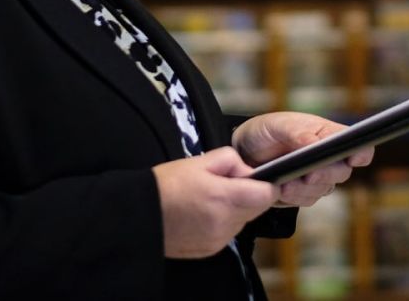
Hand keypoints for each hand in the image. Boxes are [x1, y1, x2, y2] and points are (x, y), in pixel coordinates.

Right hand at [152, 147, 278, 258]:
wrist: (141, 215)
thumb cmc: (167, 185)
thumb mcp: (200, 161)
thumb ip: (232, 160)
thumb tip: (248, 170)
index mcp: (225, 197)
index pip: (268, 194)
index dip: (266, 183)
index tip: (256, 178)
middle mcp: (226, 222)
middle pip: (258, 208)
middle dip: (250, 195)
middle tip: (226, 184)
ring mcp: (219, 239)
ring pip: (244, 221)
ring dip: (236, 210)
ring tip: (211, 199)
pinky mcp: (212, 249)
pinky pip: (230, 232)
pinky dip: (224, 222)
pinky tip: (204, 213)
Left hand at [232, 111, 372, 207]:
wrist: (245, 151)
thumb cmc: (268, 131)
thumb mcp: (279, 125)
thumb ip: (298, 133)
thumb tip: (314, 144)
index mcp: (331, 136)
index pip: (359, 147)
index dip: (361, 153)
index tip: (353, 158)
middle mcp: (330, 159)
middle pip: (342, 172)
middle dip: (325, 174)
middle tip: (309, 174)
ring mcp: (318, 178)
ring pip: (323, 189)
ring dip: (304, 188)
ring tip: (285, 184)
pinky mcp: (303, 194)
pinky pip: (306, 200)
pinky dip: (293, 197)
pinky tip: (281, 190)